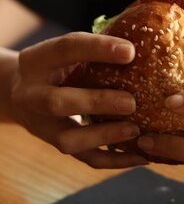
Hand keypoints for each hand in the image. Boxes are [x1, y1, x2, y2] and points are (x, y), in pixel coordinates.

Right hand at [9, 32, 147, 168]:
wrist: (21, 93)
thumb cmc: (57, 66)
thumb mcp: (65, 52)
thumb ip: (93, 48)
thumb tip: (143, 43)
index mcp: (37, 60)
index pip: (65, 49)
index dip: (97, 49)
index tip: (130, 51)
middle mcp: (32, 95)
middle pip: (58, 103)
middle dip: (96, 103)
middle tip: (130, 102)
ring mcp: (42, 125)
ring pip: (68, 139)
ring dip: (105, 136)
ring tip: (136, 130)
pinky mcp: (57, 145)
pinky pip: (85, 159)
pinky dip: (114, 161)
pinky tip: (141, 156)